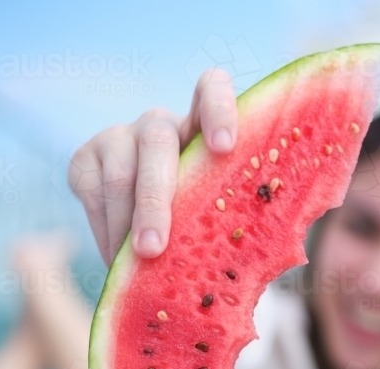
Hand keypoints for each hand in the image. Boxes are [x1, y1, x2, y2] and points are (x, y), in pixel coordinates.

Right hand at [69, 68, 237, 264]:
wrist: (148, 228)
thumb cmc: (205, 221)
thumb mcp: (227, 214)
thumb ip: (246, 217)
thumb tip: (293, 256)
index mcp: (205, 126)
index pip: (211, 87)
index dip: (220, 108)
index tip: (225, 147)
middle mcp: (161, 123)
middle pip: (157, 142)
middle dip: (155, 199)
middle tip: (155, 248)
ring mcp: (120, 136)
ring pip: (120, 174)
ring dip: (126, 226)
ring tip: (135, 269)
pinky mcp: (85, 158)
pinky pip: (91, 193)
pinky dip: (104, 232)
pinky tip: (117, 262)